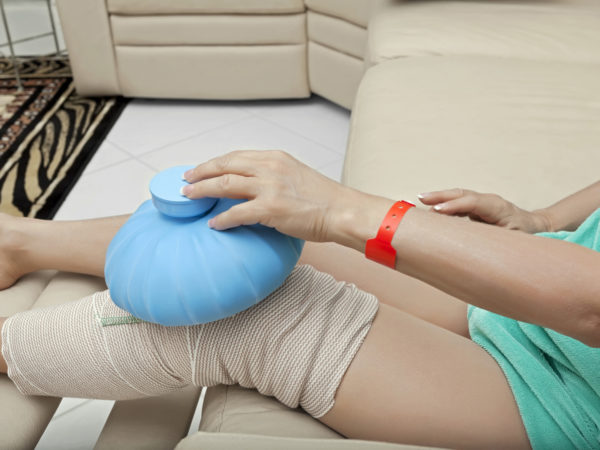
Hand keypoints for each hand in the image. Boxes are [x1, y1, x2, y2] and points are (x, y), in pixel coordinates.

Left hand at [181, 150, 381, 242]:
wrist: (342, 211)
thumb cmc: (323, 198)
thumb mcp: (296, 176)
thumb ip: (273, 177)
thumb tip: (253, 189)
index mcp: (275, 157)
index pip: (236, 156)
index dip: (214, 162)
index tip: (201, 169)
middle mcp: (270, 166)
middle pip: (225, 165)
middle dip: (201, 172)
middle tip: (186, 181)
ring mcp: (269, 186)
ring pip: (225, 184)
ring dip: (203, 190)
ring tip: (189, 197)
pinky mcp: (270, 208)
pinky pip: (236, 213)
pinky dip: (222, 219)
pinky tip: (213, 224)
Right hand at [418, 188, 551, 232]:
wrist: (534, 226)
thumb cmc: (525, 235)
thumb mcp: (513, 241)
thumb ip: (494, 240)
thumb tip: (473, 246)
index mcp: (498, 207)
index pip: (472, 203)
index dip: (454, 206)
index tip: (437, 210)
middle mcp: (488, 201)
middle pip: (461, 194)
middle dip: (441, 196)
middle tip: (422, 199)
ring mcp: (481, 202)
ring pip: (457, 196)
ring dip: (439, 198)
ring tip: (420, 200)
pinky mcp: (475, 207)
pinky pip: (457, 203)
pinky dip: (443, 204)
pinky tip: (430, 208)